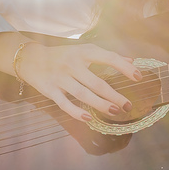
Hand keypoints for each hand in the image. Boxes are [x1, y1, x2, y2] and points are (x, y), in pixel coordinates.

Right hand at [15, 43, 144, 121]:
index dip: (124, 68)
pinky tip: (89, 119)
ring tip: (115, 111)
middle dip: (114, 95)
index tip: (139, 77)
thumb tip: (131, 61)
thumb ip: (107, 56)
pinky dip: (76, 112)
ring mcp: (60, 78)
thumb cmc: (63, 55)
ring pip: (83, 94)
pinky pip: (64, 103)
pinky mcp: (49, 90)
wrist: (30, 58)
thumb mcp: (84, 50)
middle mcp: (72, 64)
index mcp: (83, 52)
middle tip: (128, 106)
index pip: (108, 58)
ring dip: (100, 104)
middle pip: (96, 83)